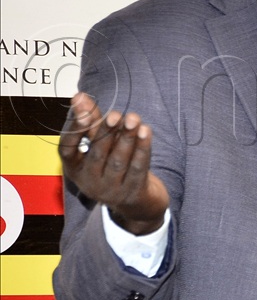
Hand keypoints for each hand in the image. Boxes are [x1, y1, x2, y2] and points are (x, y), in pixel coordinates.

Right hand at [58, 92, 168, 235]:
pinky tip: (146, 131)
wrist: (136, 204)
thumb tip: (80, 95)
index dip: (74, 130)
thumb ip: (90, 122)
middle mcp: (89, 181)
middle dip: (106, 131)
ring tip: (134, 118)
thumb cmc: (113, 166)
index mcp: (75, 168)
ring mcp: (111, 190)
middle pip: (97, 154)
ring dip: (126, 138)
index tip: (82, 111)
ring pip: (118, 161)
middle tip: (116, 114)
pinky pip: (138, 168)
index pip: (67, 149)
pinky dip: (143, 148)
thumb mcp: (99, 146)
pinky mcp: (133, 193)